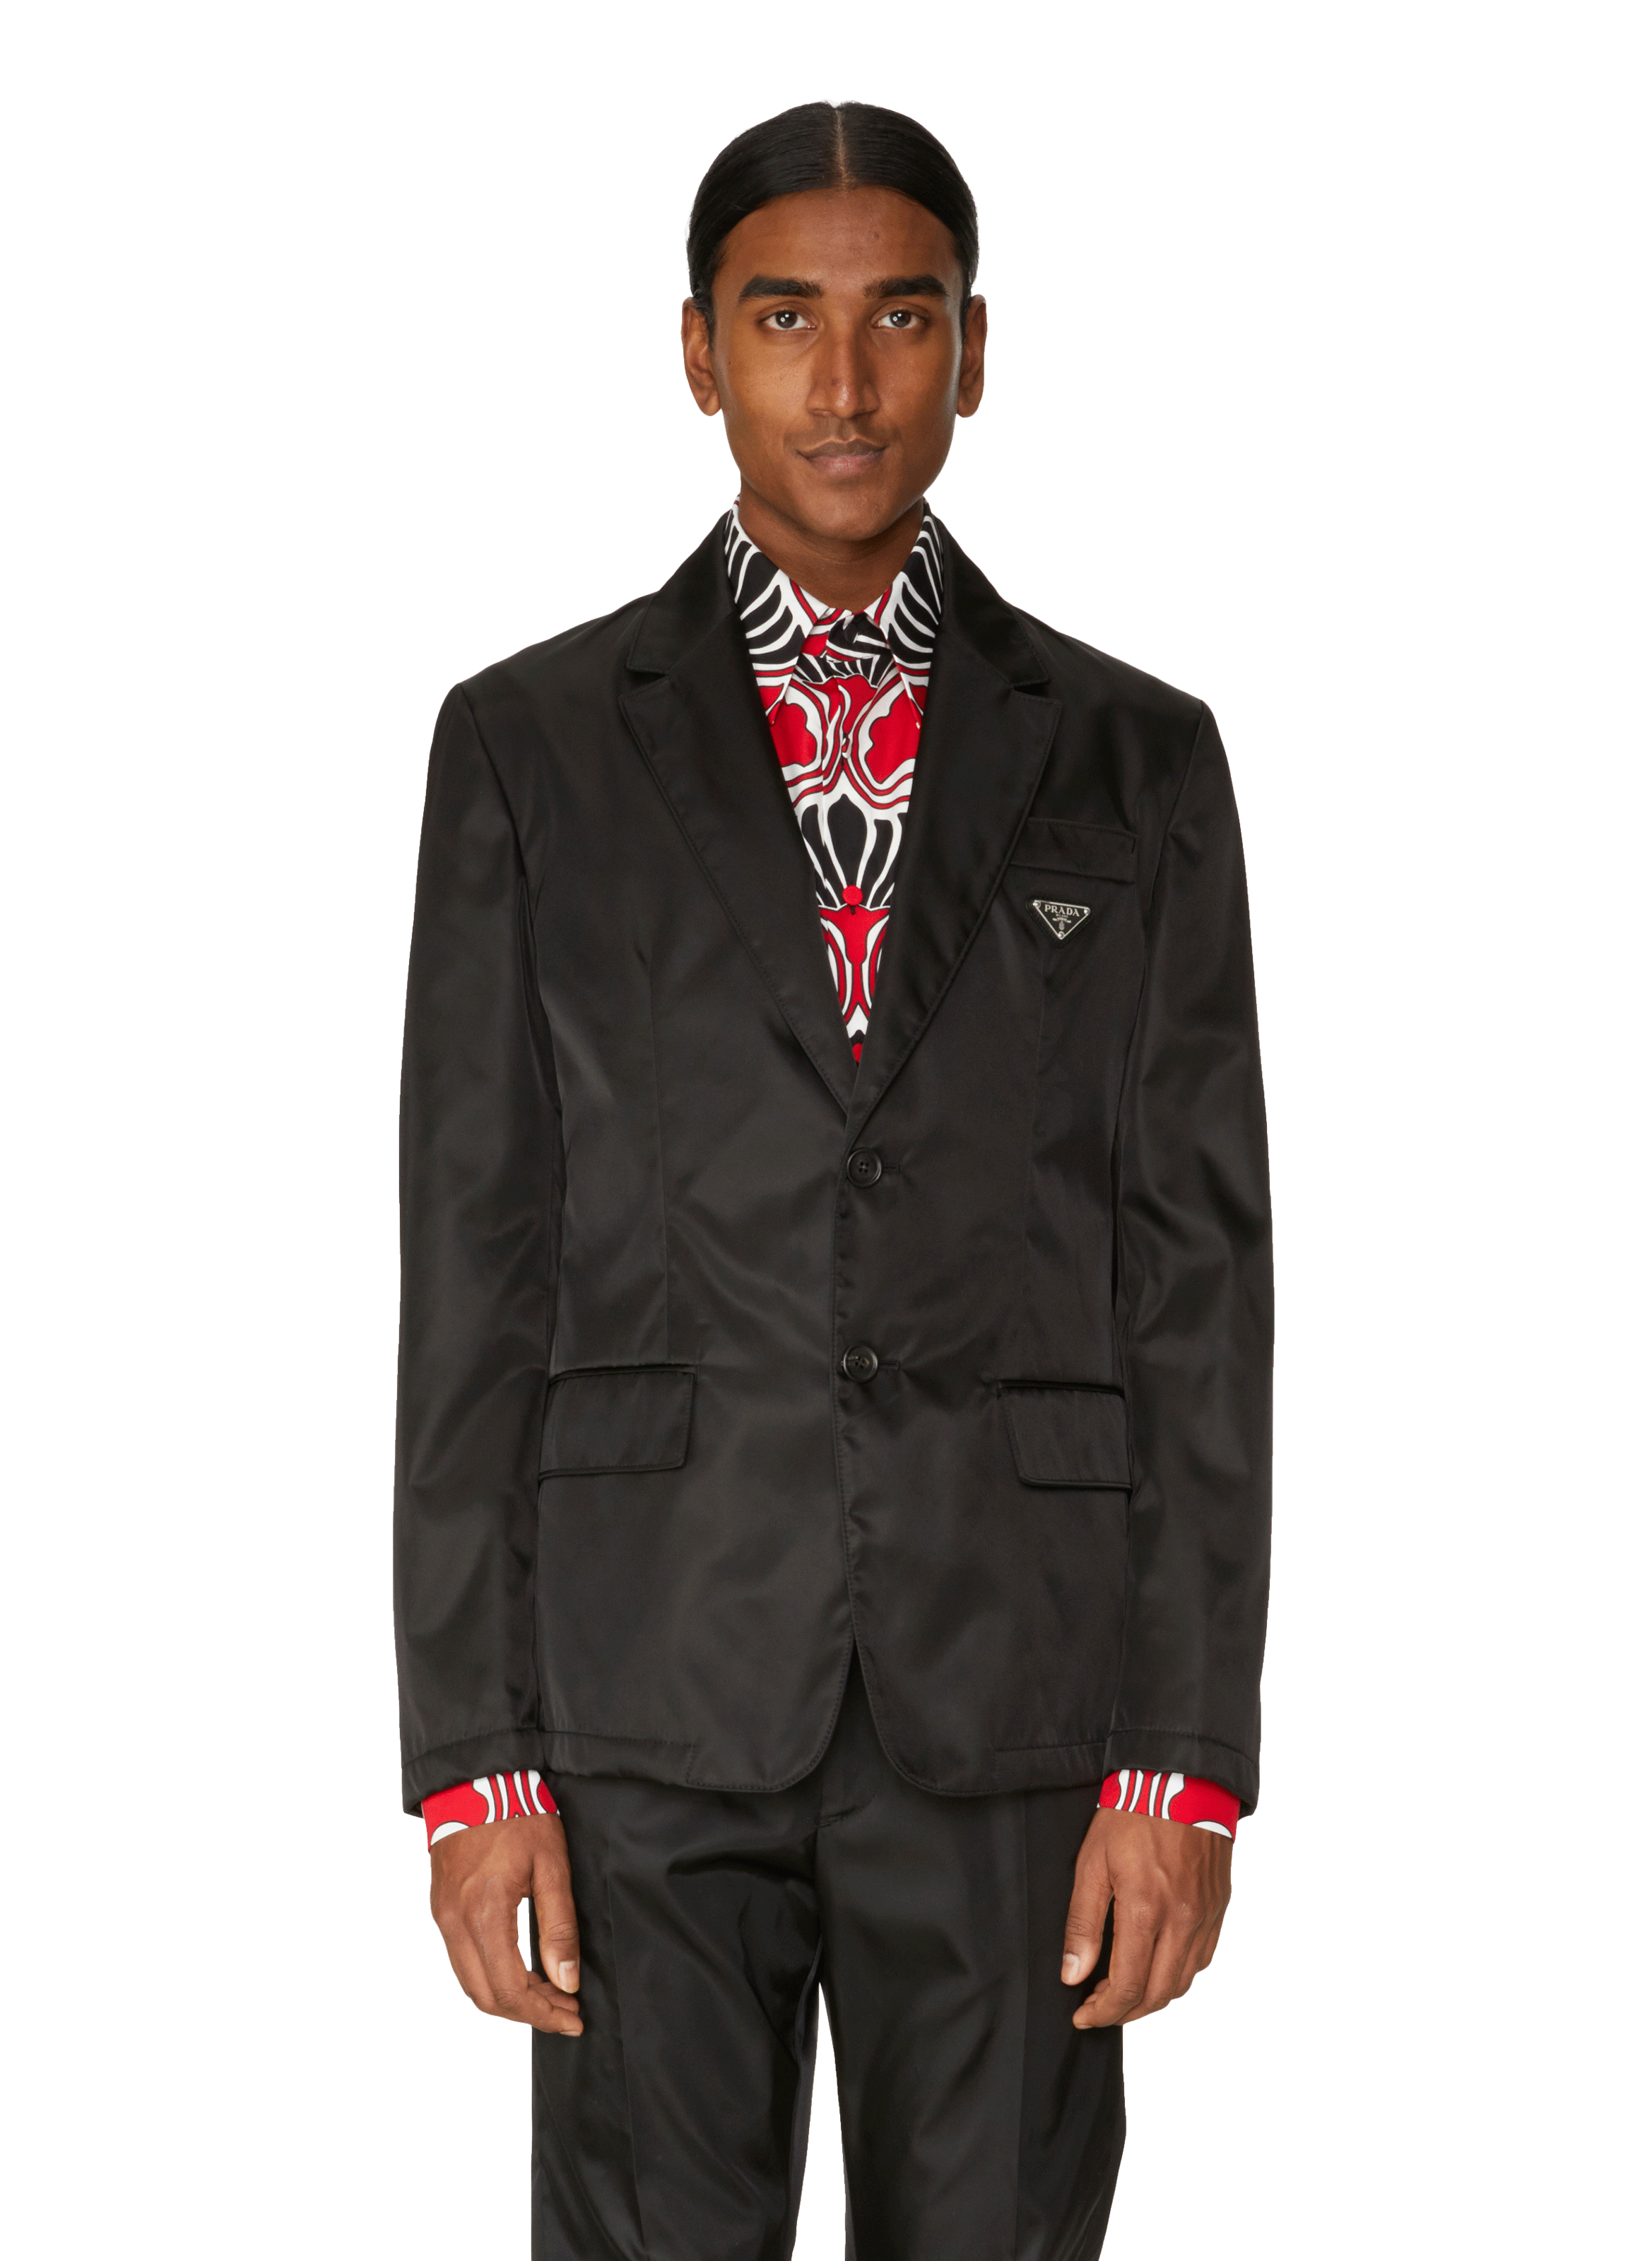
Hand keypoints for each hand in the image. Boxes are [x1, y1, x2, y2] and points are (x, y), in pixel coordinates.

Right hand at [429, 1811, 583, 2035]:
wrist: (475, 1782)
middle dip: (528, 2013)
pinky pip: (462, 1962)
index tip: (573, 2018)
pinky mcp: (441, 1911)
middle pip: (486, 1996)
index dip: (543, 2013)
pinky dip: (491, 1978)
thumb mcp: (552, 1865)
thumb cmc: (519, 1816)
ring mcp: (443, 1918)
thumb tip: (566, 1981)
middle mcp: (456, 1923)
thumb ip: (560, 1926)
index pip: (510, 1988)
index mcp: (486, 1913)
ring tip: (548, 1995)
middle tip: (565, 2011)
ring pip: (471, 1984)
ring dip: (509, 1999)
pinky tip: (521, 1971)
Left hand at [1062, 1804, 1231, 2026]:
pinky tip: (1157, 1968)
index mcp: (1147, 1912)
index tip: (1083, 2015)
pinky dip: (1177, 1975)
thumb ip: (1082, 1924)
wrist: (1180, 1780)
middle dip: (1125, 2012)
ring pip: (1182, 1982)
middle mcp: (1182, 1922)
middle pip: (1156, 1994)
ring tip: (1124, 1993)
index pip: (1127, 1987)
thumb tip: (1073, 1974)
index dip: (1103, 2011)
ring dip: (1152, 1997)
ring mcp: (1205, 1917)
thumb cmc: (1132, 1816)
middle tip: (1099, 2009)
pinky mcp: (1218, 1908)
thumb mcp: (1092, 1864)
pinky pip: (1201, 1958)